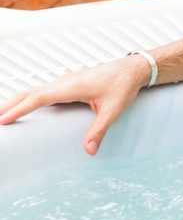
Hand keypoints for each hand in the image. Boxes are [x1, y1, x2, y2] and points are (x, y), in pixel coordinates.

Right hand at [0, 56, 150, 155]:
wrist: (133, 69)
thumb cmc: (123, 86)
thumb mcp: (114, 110)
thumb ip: (99, 130)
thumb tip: (89, 150)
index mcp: (71, 87)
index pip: (38, 98)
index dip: (19, 109)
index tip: (2, 119)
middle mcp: (64, 82)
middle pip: (29, 93)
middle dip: (9, 105)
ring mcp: (65, 82)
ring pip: (33, 91)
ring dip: (16, 101)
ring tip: (0, 114)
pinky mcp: (68, 84)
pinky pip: (42, 91)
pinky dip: (27, 98)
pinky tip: (23, 106)